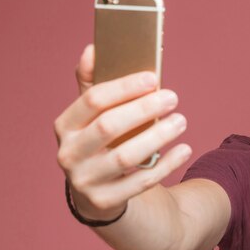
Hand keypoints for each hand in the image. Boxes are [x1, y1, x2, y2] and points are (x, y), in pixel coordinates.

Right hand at [54, 45, 191, 221]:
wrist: (97, 189)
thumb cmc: (101, 139)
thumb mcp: (93, 114)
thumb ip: (93, 82)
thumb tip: (93, 48)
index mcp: (65, 125)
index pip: (93, 100)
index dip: (125, 87)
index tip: (154, 77)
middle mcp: (69, 154)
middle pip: (109, 127)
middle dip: (144, 109)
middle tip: (173, 97)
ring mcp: (84, 180)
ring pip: (126, 157)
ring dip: (158, 136)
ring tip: (181, 120)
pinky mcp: (105, 201)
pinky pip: (141, 182)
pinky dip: (166, 165)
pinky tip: (185, 149)